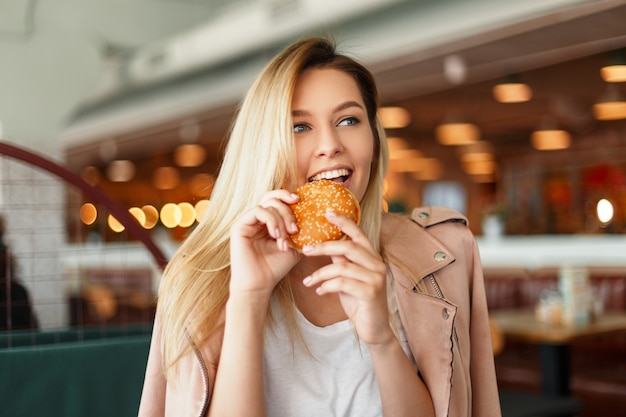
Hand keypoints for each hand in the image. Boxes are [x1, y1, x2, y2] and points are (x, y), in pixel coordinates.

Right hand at [229, 190, 301, 299]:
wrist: (259, 284)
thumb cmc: (275, 267)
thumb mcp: (295, 246)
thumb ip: (302, 231)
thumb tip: (319, 217)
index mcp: (268, 221)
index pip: (277, 199)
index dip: (288, 195)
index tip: (301, 200)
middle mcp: (256, 219)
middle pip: (272, 198)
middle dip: (288, 210)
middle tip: (295, 229)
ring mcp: (247, 221)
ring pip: (267, 204)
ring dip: (281, 220)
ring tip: (285, 238)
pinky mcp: (239, 226)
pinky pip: (258, 211)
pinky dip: (271, 220)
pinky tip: (276, 235)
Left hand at [300, 211, 392, 345]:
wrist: (374, 329)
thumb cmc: (359, 302)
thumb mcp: (349, 278)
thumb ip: (342, 262)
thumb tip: (325, 246)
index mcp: (372, 258)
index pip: (358, 234)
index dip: (344, 221)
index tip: (327, 212)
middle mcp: (377, 264)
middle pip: (348, 247)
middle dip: (323, 247)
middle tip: (305, 250)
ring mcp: (376, 278)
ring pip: (342, 266)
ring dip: (320, 273)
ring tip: (307, 281)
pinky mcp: (370, 293)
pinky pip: (342, 283)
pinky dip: (326, 286)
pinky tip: (319, 291)